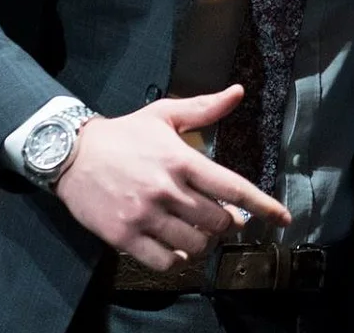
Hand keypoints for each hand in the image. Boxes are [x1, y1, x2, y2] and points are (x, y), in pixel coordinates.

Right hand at [52, 85, 290, 270]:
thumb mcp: (163, 115)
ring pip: (194, 244)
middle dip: (227, 224)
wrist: (71, 154)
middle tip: (223, 220)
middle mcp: (166, 189)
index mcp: (181, 160)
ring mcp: (144, 215)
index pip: (232, 187)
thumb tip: (238, 92)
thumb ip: (203, 108)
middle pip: (217, 221)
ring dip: (204, 243)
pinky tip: (177, 247)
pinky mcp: (124, 236)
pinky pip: (164, 260)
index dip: (262, 205)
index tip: (282, 218)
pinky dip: (177, 258)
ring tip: (199, 233)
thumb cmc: (123, 134)